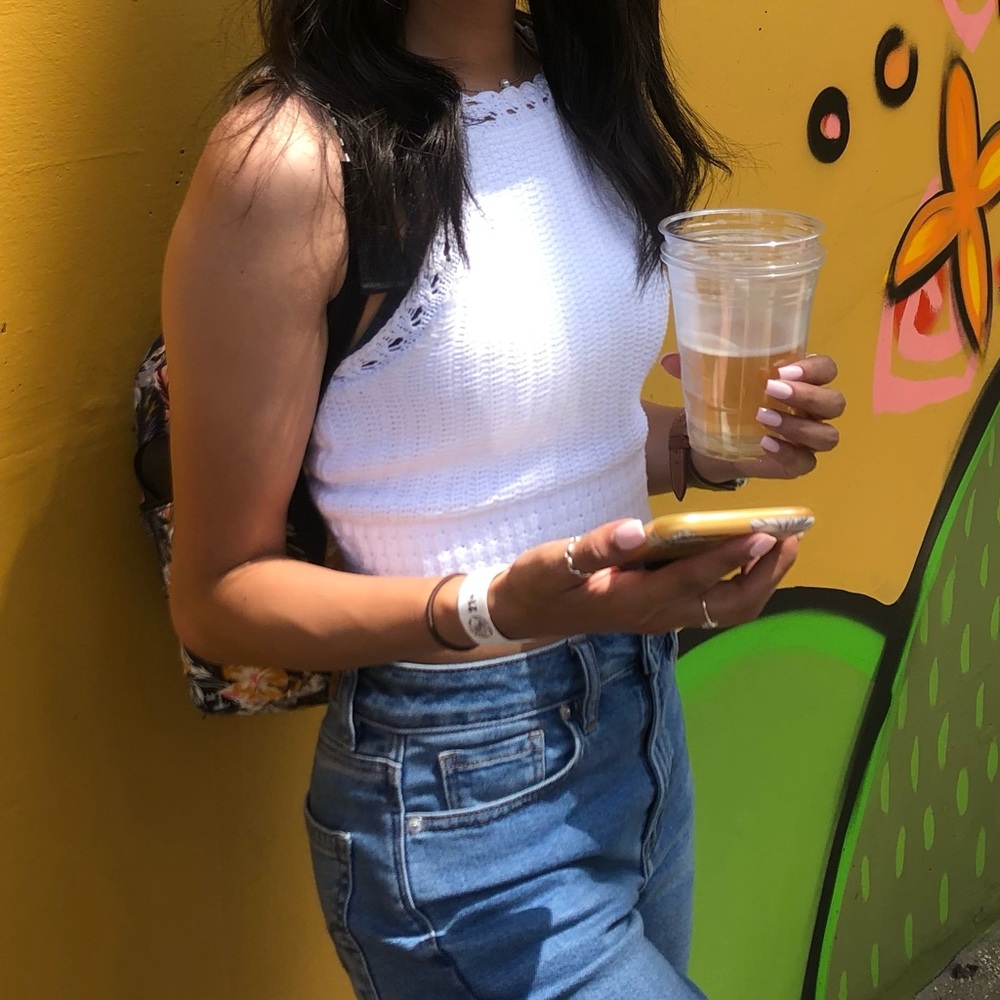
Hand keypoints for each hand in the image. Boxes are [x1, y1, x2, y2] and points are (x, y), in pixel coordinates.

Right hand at [490, 517, 798, 639]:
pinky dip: (742, 582)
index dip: (732, 558)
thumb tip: (637, 528)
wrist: (525, 612)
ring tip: (783, 543)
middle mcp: (659, 615)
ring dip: (761, 580)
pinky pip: (716, 604)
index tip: (765, 532)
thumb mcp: (556, 563)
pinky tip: (748, 555)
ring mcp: (663, 618)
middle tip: (792, 535)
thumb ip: (596, 547)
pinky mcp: (662, 612)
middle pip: (729, 605)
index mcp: (635, 600)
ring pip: (728, 609)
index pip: (694, 580)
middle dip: (766, 573)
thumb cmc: (540, 583)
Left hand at [660, 353, 845, 481]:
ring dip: (798, 426)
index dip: (815, 369)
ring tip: (762, 418)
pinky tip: (765, 445)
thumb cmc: (721, 400)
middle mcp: (812, 410)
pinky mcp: (795, 464)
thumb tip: (668, 361)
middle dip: (807, 396)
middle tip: (771, 390)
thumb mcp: (710, 379)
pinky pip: (806, 463)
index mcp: (801, 380)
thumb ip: (694, 366)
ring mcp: (807, 439)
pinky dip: (788, 454)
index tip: (783, 369)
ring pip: (827, 435)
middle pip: (834, 402)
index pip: (827, 369)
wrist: (707, 440)